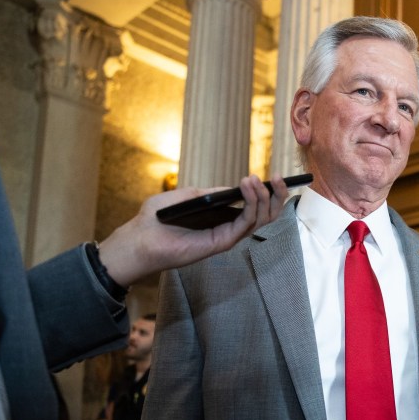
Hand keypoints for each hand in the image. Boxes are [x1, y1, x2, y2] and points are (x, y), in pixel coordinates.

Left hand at [97, 174, 288, 285]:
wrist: (140, 237)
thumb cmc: (158, 217)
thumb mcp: (186, 196)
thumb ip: (211, 193)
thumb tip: (233, 188)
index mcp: (222, 218)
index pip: (254, 207)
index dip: (266, 193)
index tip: (270, 177)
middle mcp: (229, 228)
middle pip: (265, 214)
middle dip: (276, 196)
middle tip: (278, 178)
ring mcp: (227, 236)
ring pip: (260, 219)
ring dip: (264, 197)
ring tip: (258, 181)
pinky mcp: (222, 242)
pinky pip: (245, 223)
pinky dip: (251, 205)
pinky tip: (248, 188)